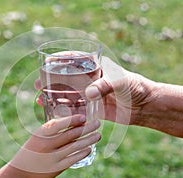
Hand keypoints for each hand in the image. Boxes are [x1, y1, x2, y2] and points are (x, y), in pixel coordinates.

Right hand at [9, 114, 100, 177]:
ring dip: (88, 140)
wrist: (20, 173)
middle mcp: (47, 144)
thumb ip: (51, 130)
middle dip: (86, 128)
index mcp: (41, 133)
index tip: (84, 117)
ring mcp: (52, 157)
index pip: (59, 124)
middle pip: (71, 134)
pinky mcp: (56, 168)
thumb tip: (72, 122)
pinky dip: (82, 153)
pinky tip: (89, 149)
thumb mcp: (37, 137)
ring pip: (74, 146)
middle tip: (97, 123)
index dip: (73, 120)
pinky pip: (72, 159)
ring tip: (98, 135)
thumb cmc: (31, 151)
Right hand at [34, 57, 158, 125]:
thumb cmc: (135, 88)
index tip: (46, 62)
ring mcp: (88, 94)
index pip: (75, 59)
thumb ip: (105, 86)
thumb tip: (88, 94)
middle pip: (65, 78)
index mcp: (96, 67)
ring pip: (67, 94)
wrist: (144, 106)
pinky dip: (63, 110)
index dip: (60, 59)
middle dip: (50, 80)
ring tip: (41, 99)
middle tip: (38, 84)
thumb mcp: (121, 82)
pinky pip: (74, 108)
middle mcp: (89, 79)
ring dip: (53, 96)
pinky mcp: (90, 107)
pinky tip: (53, 112)